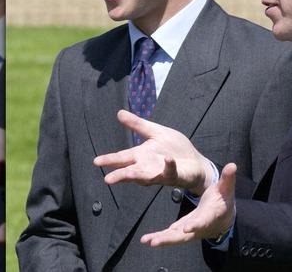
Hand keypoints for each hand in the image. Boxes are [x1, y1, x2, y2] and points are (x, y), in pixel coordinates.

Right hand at [94, 110, 213, 194]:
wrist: (194, 162)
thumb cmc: (174, 149)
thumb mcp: (156, 132)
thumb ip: (138, 125)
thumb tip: (119, 113)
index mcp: (141, 155)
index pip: (123, 157)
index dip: (110, 159)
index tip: (96, 161)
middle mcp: (147, 167)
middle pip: (130, 171)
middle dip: (119, 174)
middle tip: (107, 179)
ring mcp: (160, 172)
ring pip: (146, 177)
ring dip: (137, 176)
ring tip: (127, 176)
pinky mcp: (174, 175)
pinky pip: (170, 171)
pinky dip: (168, 166)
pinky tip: (167, 160)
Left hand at [141, 163, 237, 246]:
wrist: (224, 218)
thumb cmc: (224, 201)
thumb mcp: (227, 188)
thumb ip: (228, 178)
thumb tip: (233, 165)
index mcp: (211, 215)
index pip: (203, 220)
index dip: (195, 225)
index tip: (186, 228)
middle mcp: (199, 226)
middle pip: (185, 235)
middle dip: (170, 239)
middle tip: (155, 242)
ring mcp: (191, 231)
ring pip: (175, 237)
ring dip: (161, 239)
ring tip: (146, 241)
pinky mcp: (183, 231)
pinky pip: (171, 235)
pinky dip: (159, 238)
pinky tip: (146, 240)